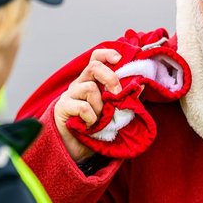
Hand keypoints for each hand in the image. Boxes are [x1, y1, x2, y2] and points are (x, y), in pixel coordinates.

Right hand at [54, 48, 122, 162]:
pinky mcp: (62, 108)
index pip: (96, 58)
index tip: (119, 59)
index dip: (107, 54)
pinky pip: (82, 107)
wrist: (74, 148)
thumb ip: (124, 98)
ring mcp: (69, 95)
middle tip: (117, 94)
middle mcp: (79, 84)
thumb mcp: (113, 111)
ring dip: (100, 106)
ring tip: (100, 119)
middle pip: (93, 67)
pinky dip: (91, 117)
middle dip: (110, 78)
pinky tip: (90, 125)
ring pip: (89, 88)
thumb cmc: (96, 128)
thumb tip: (140, 85)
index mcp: (92, 81)